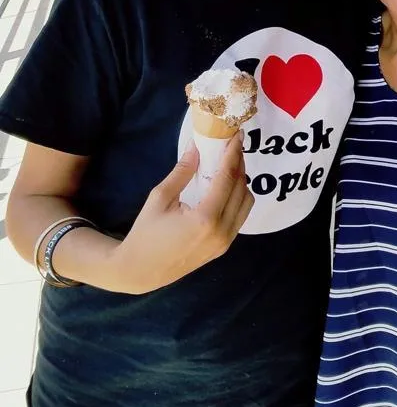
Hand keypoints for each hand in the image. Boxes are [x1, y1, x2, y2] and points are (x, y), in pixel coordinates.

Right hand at [110, 135, 253, 293]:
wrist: (140, 271)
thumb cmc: (146, 233)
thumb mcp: (160, 197)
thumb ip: (183, 171)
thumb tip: (197, 145)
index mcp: (205, 219)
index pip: (228, 178)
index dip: (234, 154)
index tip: (238, 136)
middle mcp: (222, 232)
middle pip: (241, 189)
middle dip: (239, 164)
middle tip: (232, 146)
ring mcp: (225, 243)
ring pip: (246, 204)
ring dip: (241, 182)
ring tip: (228, 166)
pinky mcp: (223, 248)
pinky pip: (240, 217)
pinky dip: (237, 199)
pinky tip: (225, 187)